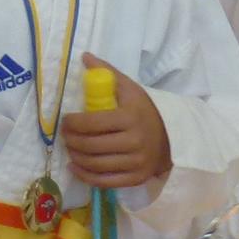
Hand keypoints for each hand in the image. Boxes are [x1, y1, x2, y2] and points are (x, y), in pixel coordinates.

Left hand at [61, 57, 171, 190]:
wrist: (174, 136)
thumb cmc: (146, 110)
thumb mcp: (130, 88)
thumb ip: (107, 73)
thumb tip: (85, 56)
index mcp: (130, 117)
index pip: (91, 123)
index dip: (72, 123)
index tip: (66, 120)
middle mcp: (134, 142)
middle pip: (90, 146)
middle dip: (70, 140)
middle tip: (64, 135)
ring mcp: (136, 163)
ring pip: (95, 164)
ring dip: (75, 157)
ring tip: (69, 148)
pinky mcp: (136, 178)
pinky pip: (104, 182)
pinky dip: (85, 176)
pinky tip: (75, 167)